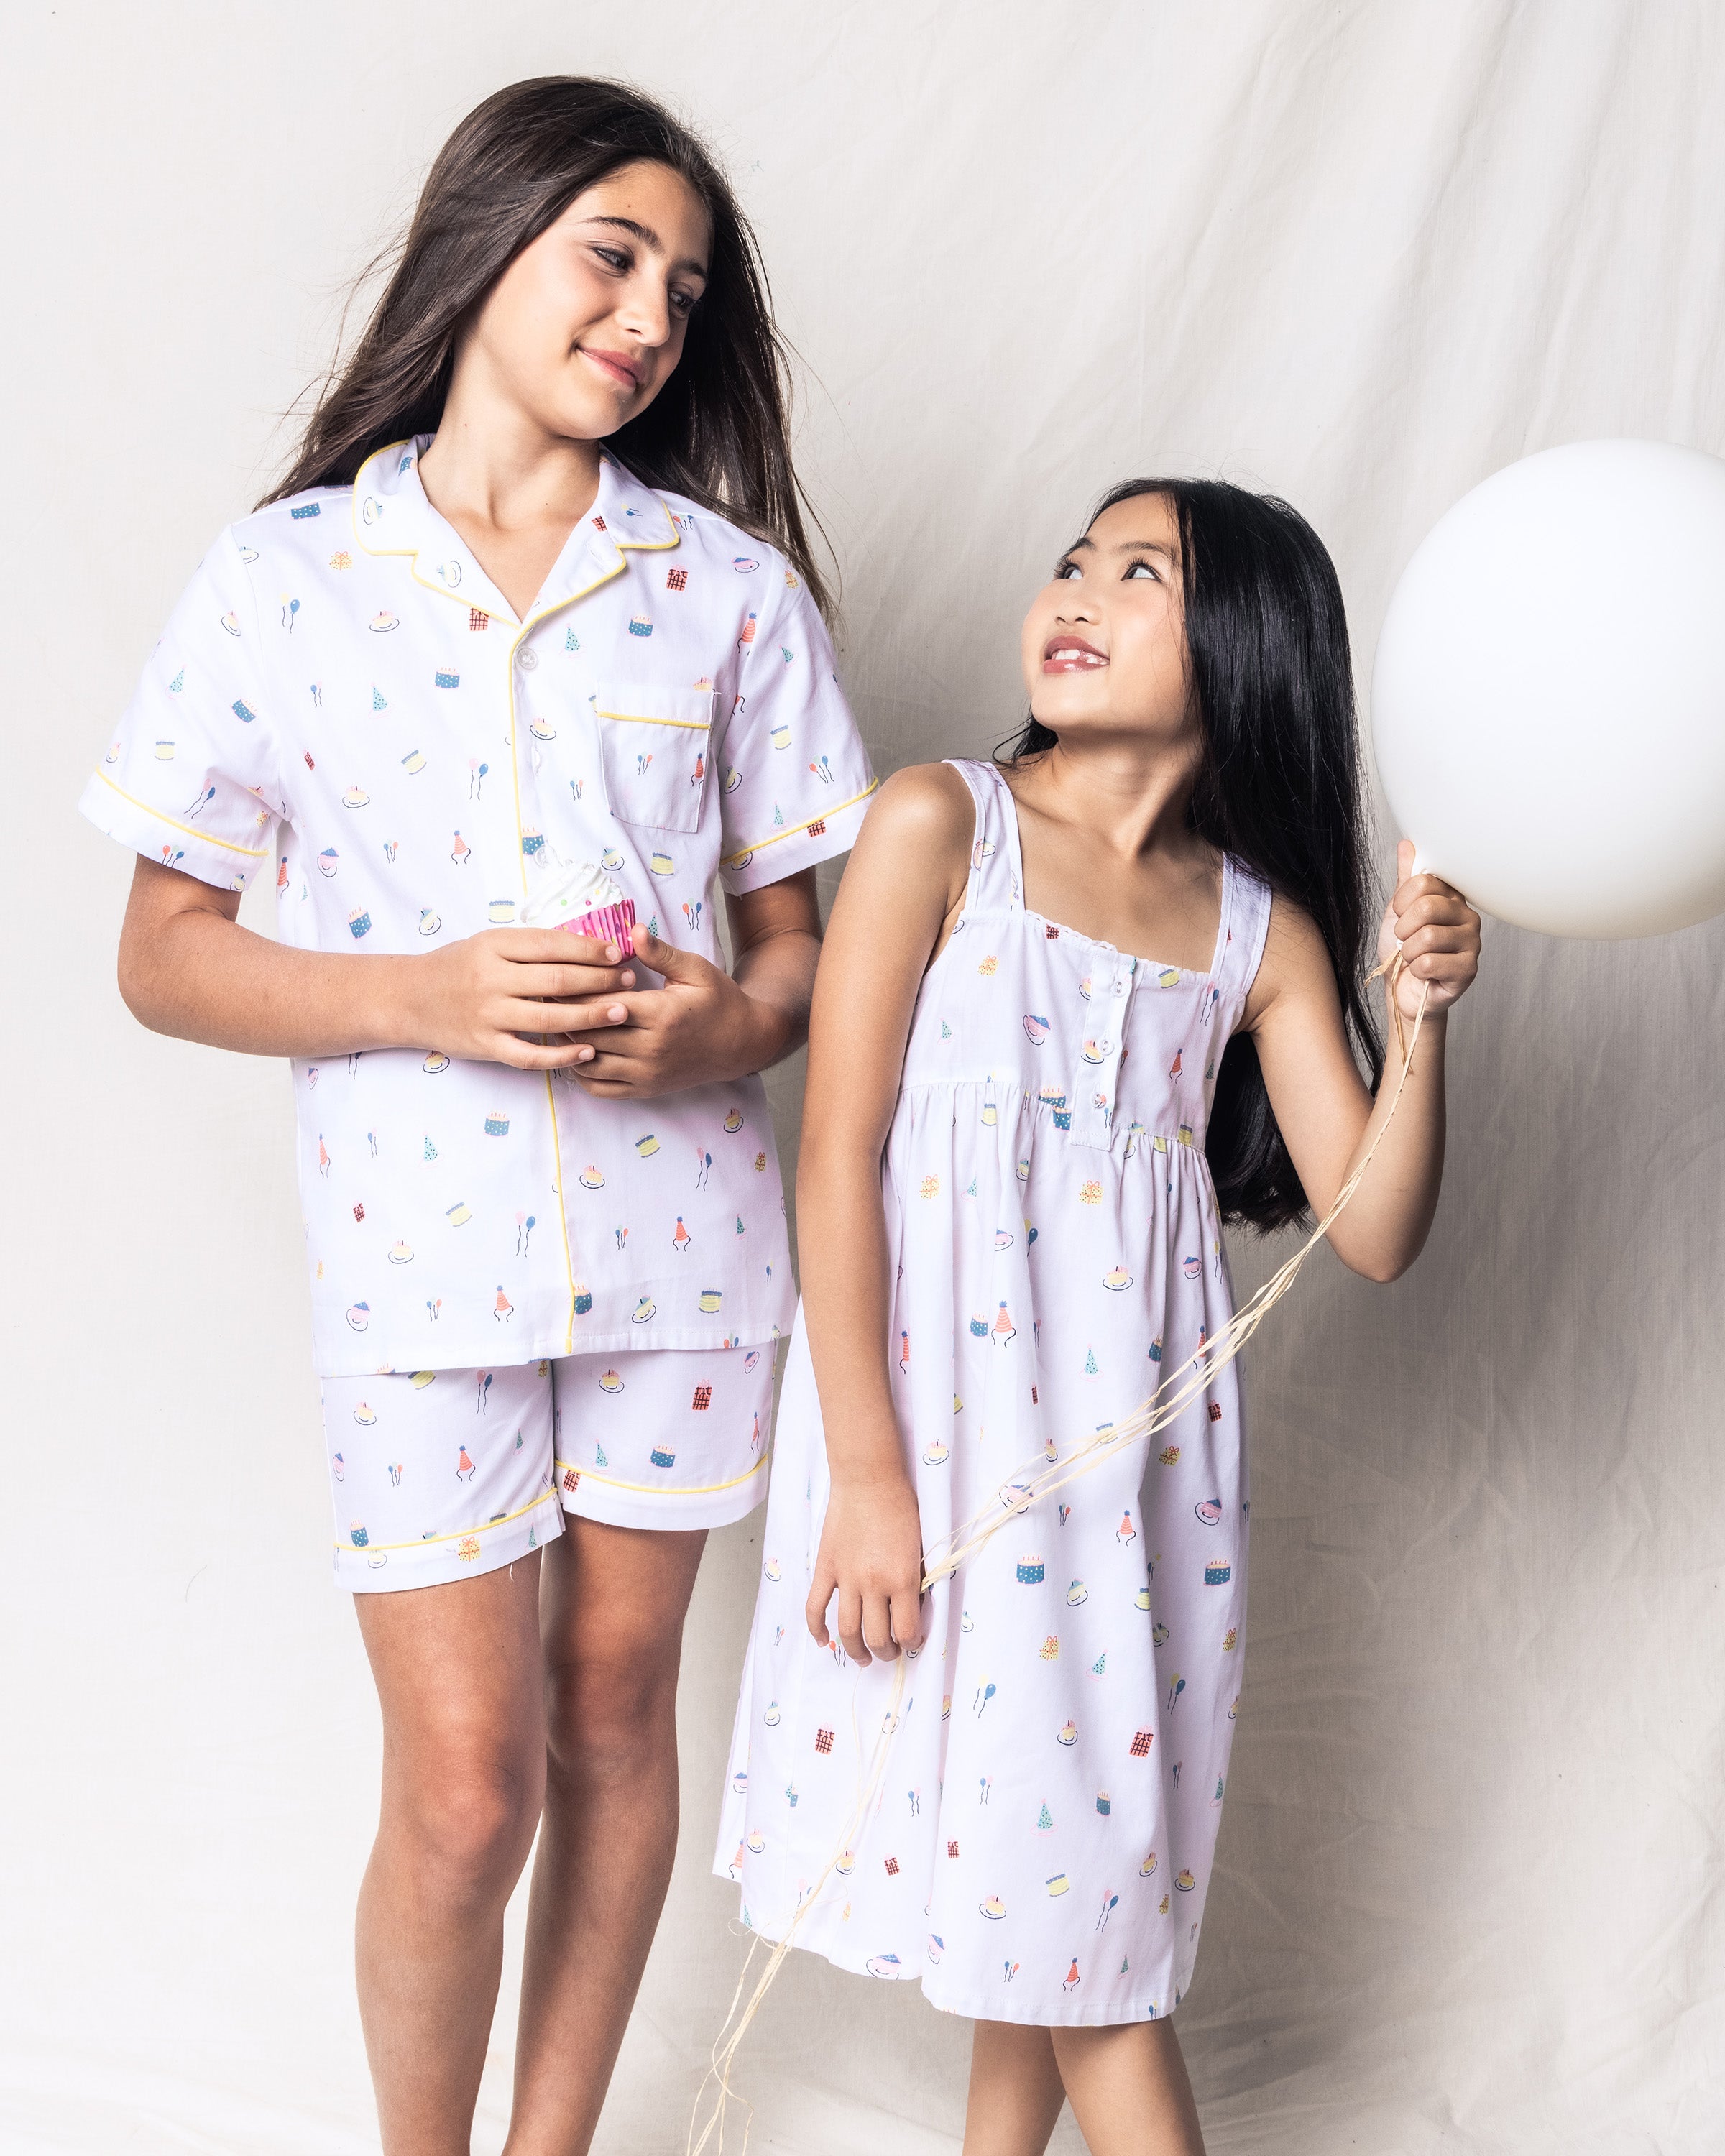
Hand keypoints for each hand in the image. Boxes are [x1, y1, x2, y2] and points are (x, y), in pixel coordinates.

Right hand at [406, 928, 634, 1068]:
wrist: (409, 998)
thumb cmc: (457, 966)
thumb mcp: (488, 943)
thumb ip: (529, 946)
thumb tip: (585, 945)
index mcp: (493, 945)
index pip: (551, 945)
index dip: (590, 949)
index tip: (618, 953)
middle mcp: (490, 979)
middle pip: (557, 981)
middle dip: (600, 981)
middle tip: (630, 982)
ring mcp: (487, 1015)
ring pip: (549, 1019)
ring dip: (591, 1017)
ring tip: (622, 1013)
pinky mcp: (485, 1045)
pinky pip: (529, 1055)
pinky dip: (561, 1056)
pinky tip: (587, 1052)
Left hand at [558, 927, 789, 1097]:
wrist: (741, 1043)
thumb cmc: (718, 1001)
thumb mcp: (695, 970)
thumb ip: (660, 953)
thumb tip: (633, 929)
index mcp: (661, 1015)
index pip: (602, 1006)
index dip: (574, 993)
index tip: (554, 979)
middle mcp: (651, 1049)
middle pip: (590, 1035)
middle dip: (563, 1017)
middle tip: (543, 999)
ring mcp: (647, 1074)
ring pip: (589, 1065)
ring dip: (568, 1046)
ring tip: (555, 1023)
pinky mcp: (645, 1089)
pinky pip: (601, 1088)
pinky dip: (581, 1073)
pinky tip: (576, 1052)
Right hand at [805, 1459, 925, 1664]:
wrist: (869, 1479)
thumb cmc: (901, 1507)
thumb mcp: (921, 1546)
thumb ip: (916, 1580)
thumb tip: (913, 1608)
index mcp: (902, 1579)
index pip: (907, 1630)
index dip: (912, 1643)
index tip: (913, 1642)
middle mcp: (873, 1584)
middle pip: (877, 1637)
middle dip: (887, 1652)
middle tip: (890, 1652)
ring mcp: (845, 1578)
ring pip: (847, 1630)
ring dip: (856, 1650)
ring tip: (864, 1657)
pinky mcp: (825, 1567)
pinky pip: (815, 1606)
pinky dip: (816, 1628)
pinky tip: (823, 1640)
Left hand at [1375, 840, 1481, 1020]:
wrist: (1401, 989)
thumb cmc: (1403, 950)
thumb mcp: (1399, 911)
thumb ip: (1406, 880)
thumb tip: (1408, 844)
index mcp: (1453, 898)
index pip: (1425, 881)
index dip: (1402, 901)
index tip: (1401, 914)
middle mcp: (1468, 916)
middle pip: (1427, 907)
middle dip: (1403, 928)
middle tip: (1405, 940)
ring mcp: (1472, 943)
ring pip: (1427, 937)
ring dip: (1408, 952)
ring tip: (1413, 957)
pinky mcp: (1469, 969)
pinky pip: (1430, 963)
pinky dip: (1416, 970)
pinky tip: (1423, 972)